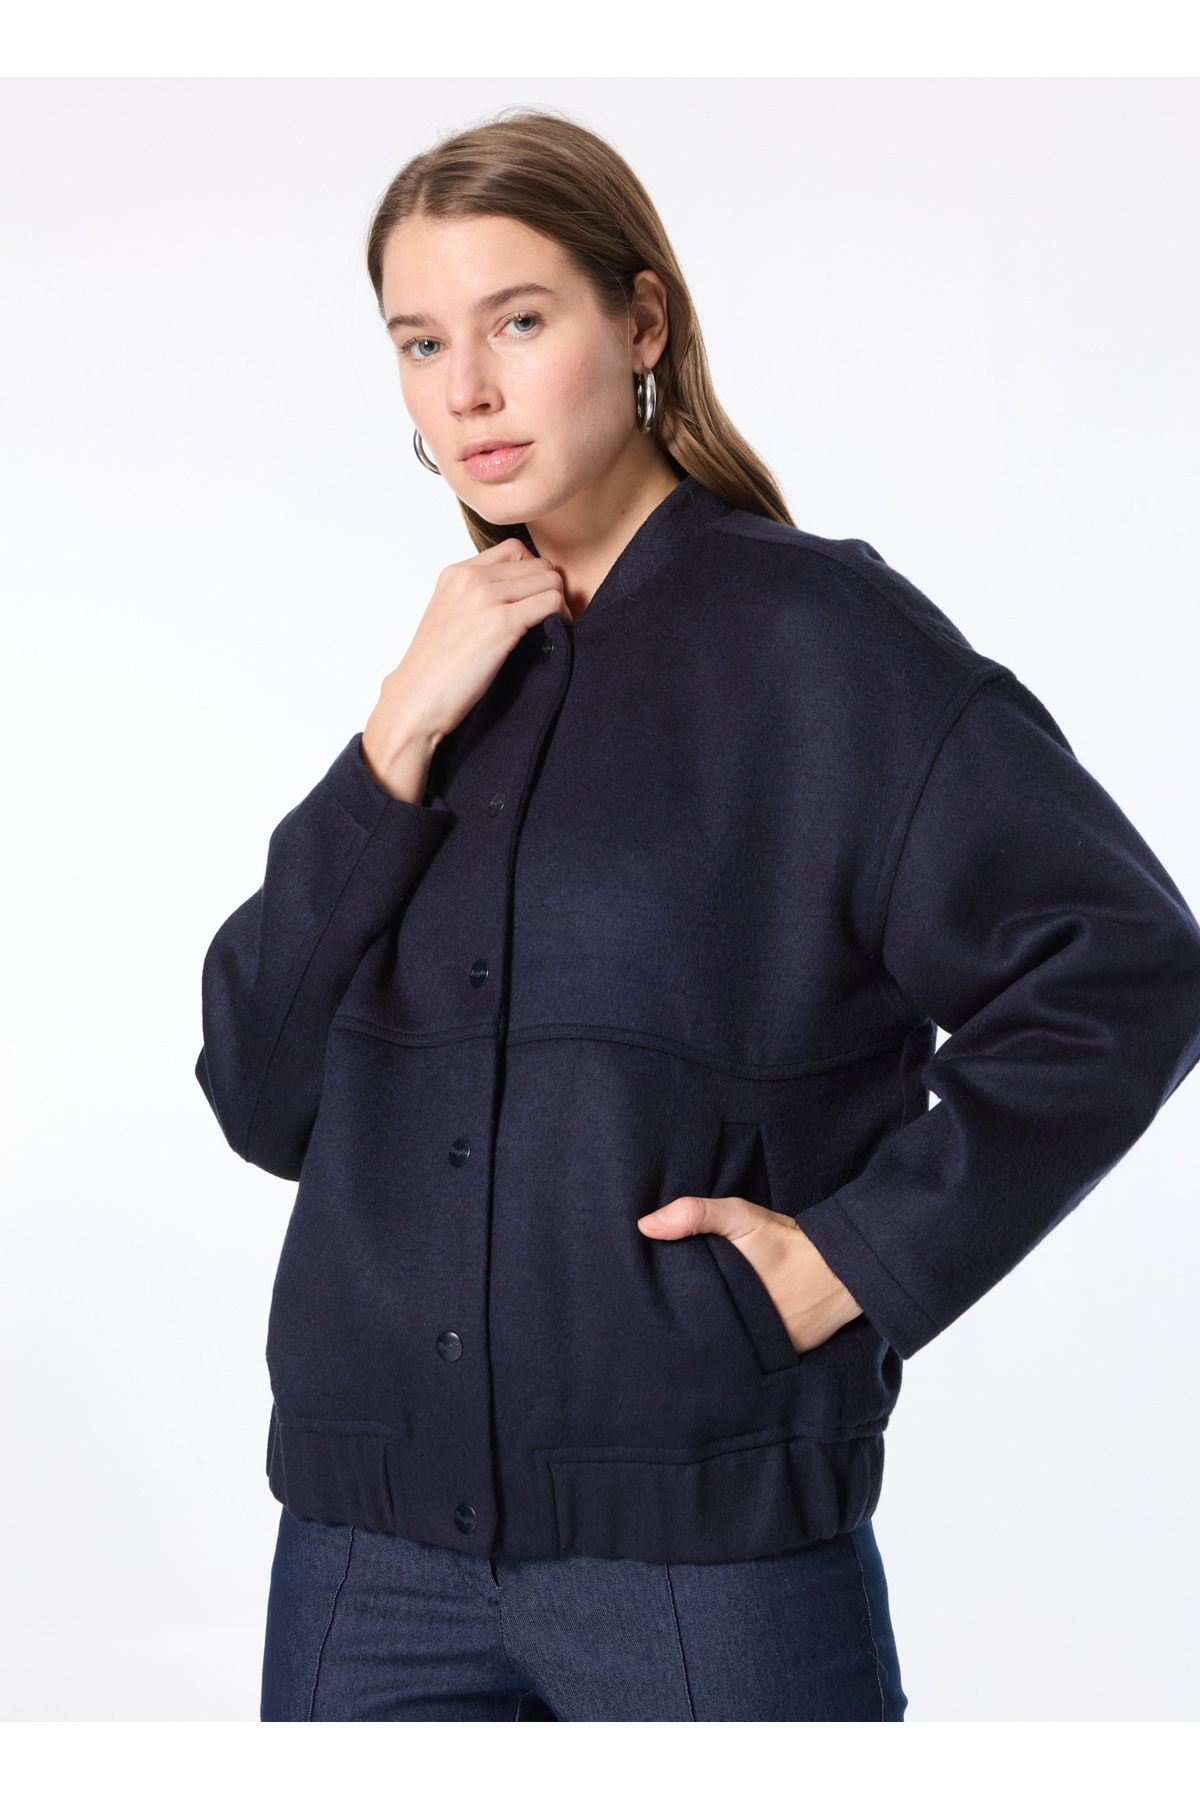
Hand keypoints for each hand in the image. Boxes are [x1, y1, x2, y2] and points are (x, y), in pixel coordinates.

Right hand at [361, 538, 570, 802]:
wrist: (417, 699)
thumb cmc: (436, 668)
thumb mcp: (450, 616)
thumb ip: (477, 596)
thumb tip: (520, 592)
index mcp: (456, 573)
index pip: (513, 549)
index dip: (532, 572)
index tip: (534, 598)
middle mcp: (470, 577)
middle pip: (536, 562)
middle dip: (549, 587)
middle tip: (551, 616)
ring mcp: (485, 597)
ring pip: (549, 579)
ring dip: (559, 602)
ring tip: (554, 626)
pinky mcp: (502, 622)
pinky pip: (551, 602)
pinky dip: (561, 616)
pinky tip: (555, 634)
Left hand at [637, 1194, 862, 1353]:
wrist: (844, 1266)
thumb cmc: (787, 1241)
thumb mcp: (741, 1218)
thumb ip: (696, 1215)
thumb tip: (644, 1226)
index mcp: (727, 1305)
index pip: (680, 1319)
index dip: (664, 1312)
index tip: (646, 1304)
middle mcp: (746, 1338)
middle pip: (702, 1338)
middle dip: (685, 1329)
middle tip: (665, 1318)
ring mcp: (767, 1352)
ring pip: (728, 1350)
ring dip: (714, 1340)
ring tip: (692, 1329)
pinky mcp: (785, 1357)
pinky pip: (754, 1355)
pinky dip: (743, 1345)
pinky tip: (731, 1332)